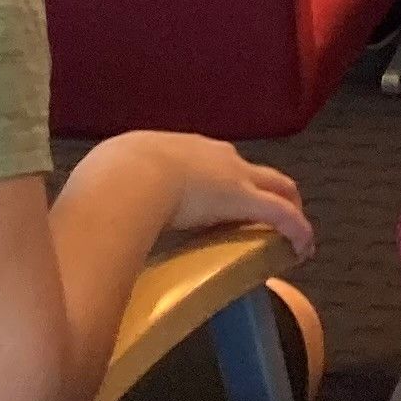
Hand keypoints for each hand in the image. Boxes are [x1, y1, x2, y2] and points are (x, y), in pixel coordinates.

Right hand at [101, 131, 312, 254]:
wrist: (128, 172)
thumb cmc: (112, 175)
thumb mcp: (113, 177)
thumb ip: (115, 194)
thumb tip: (96, 216)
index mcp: (185, 151)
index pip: (218, 164)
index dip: (228, 183)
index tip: (224, 206)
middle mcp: (218, 157)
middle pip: (258, 172)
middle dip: (271, 194)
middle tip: (273, 221)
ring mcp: (235, 178)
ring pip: (278, 188)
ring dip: (288, 210)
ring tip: (291, 237)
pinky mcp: (247, 201)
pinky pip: (284, 216)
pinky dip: (298, 231)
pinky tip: (303, 250)